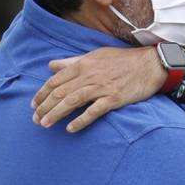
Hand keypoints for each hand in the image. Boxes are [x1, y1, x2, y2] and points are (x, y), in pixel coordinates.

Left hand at [32, 46, 164, 132]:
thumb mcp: (95, 56)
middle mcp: (89, 75)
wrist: (150, 64)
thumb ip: (72, 61)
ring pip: (72, 102)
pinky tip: (71, 129)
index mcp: (83, 64)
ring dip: (56, 114)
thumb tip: (51, 65)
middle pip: (60, 93)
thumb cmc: (122, 60)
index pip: (56, 80)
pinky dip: (81, 120)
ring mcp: (101, 87)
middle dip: (45, 107)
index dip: (42, 94)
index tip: (34, 105)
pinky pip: (93, 111)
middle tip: (35, 119)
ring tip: (45, 124)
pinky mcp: (114, 99)